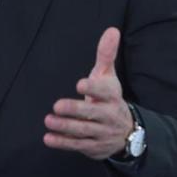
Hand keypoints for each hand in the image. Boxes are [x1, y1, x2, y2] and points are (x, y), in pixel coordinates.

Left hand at [43, 27, 132, 160]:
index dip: (93, 89)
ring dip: (65, 127)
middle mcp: (109, 116)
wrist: (128, 133)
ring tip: (48, 120)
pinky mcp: (93, 147)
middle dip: (75, 110)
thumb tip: (111, 30)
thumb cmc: (110, 98)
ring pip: (84, 131)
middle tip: (57, 105)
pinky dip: (63, 142)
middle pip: (92, 114)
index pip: (105, 92)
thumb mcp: (109, 77)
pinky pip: (78, 145)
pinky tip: (48, 138)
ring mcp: (101, 133)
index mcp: (112, 97)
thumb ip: (106, 54)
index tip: (80, 84)